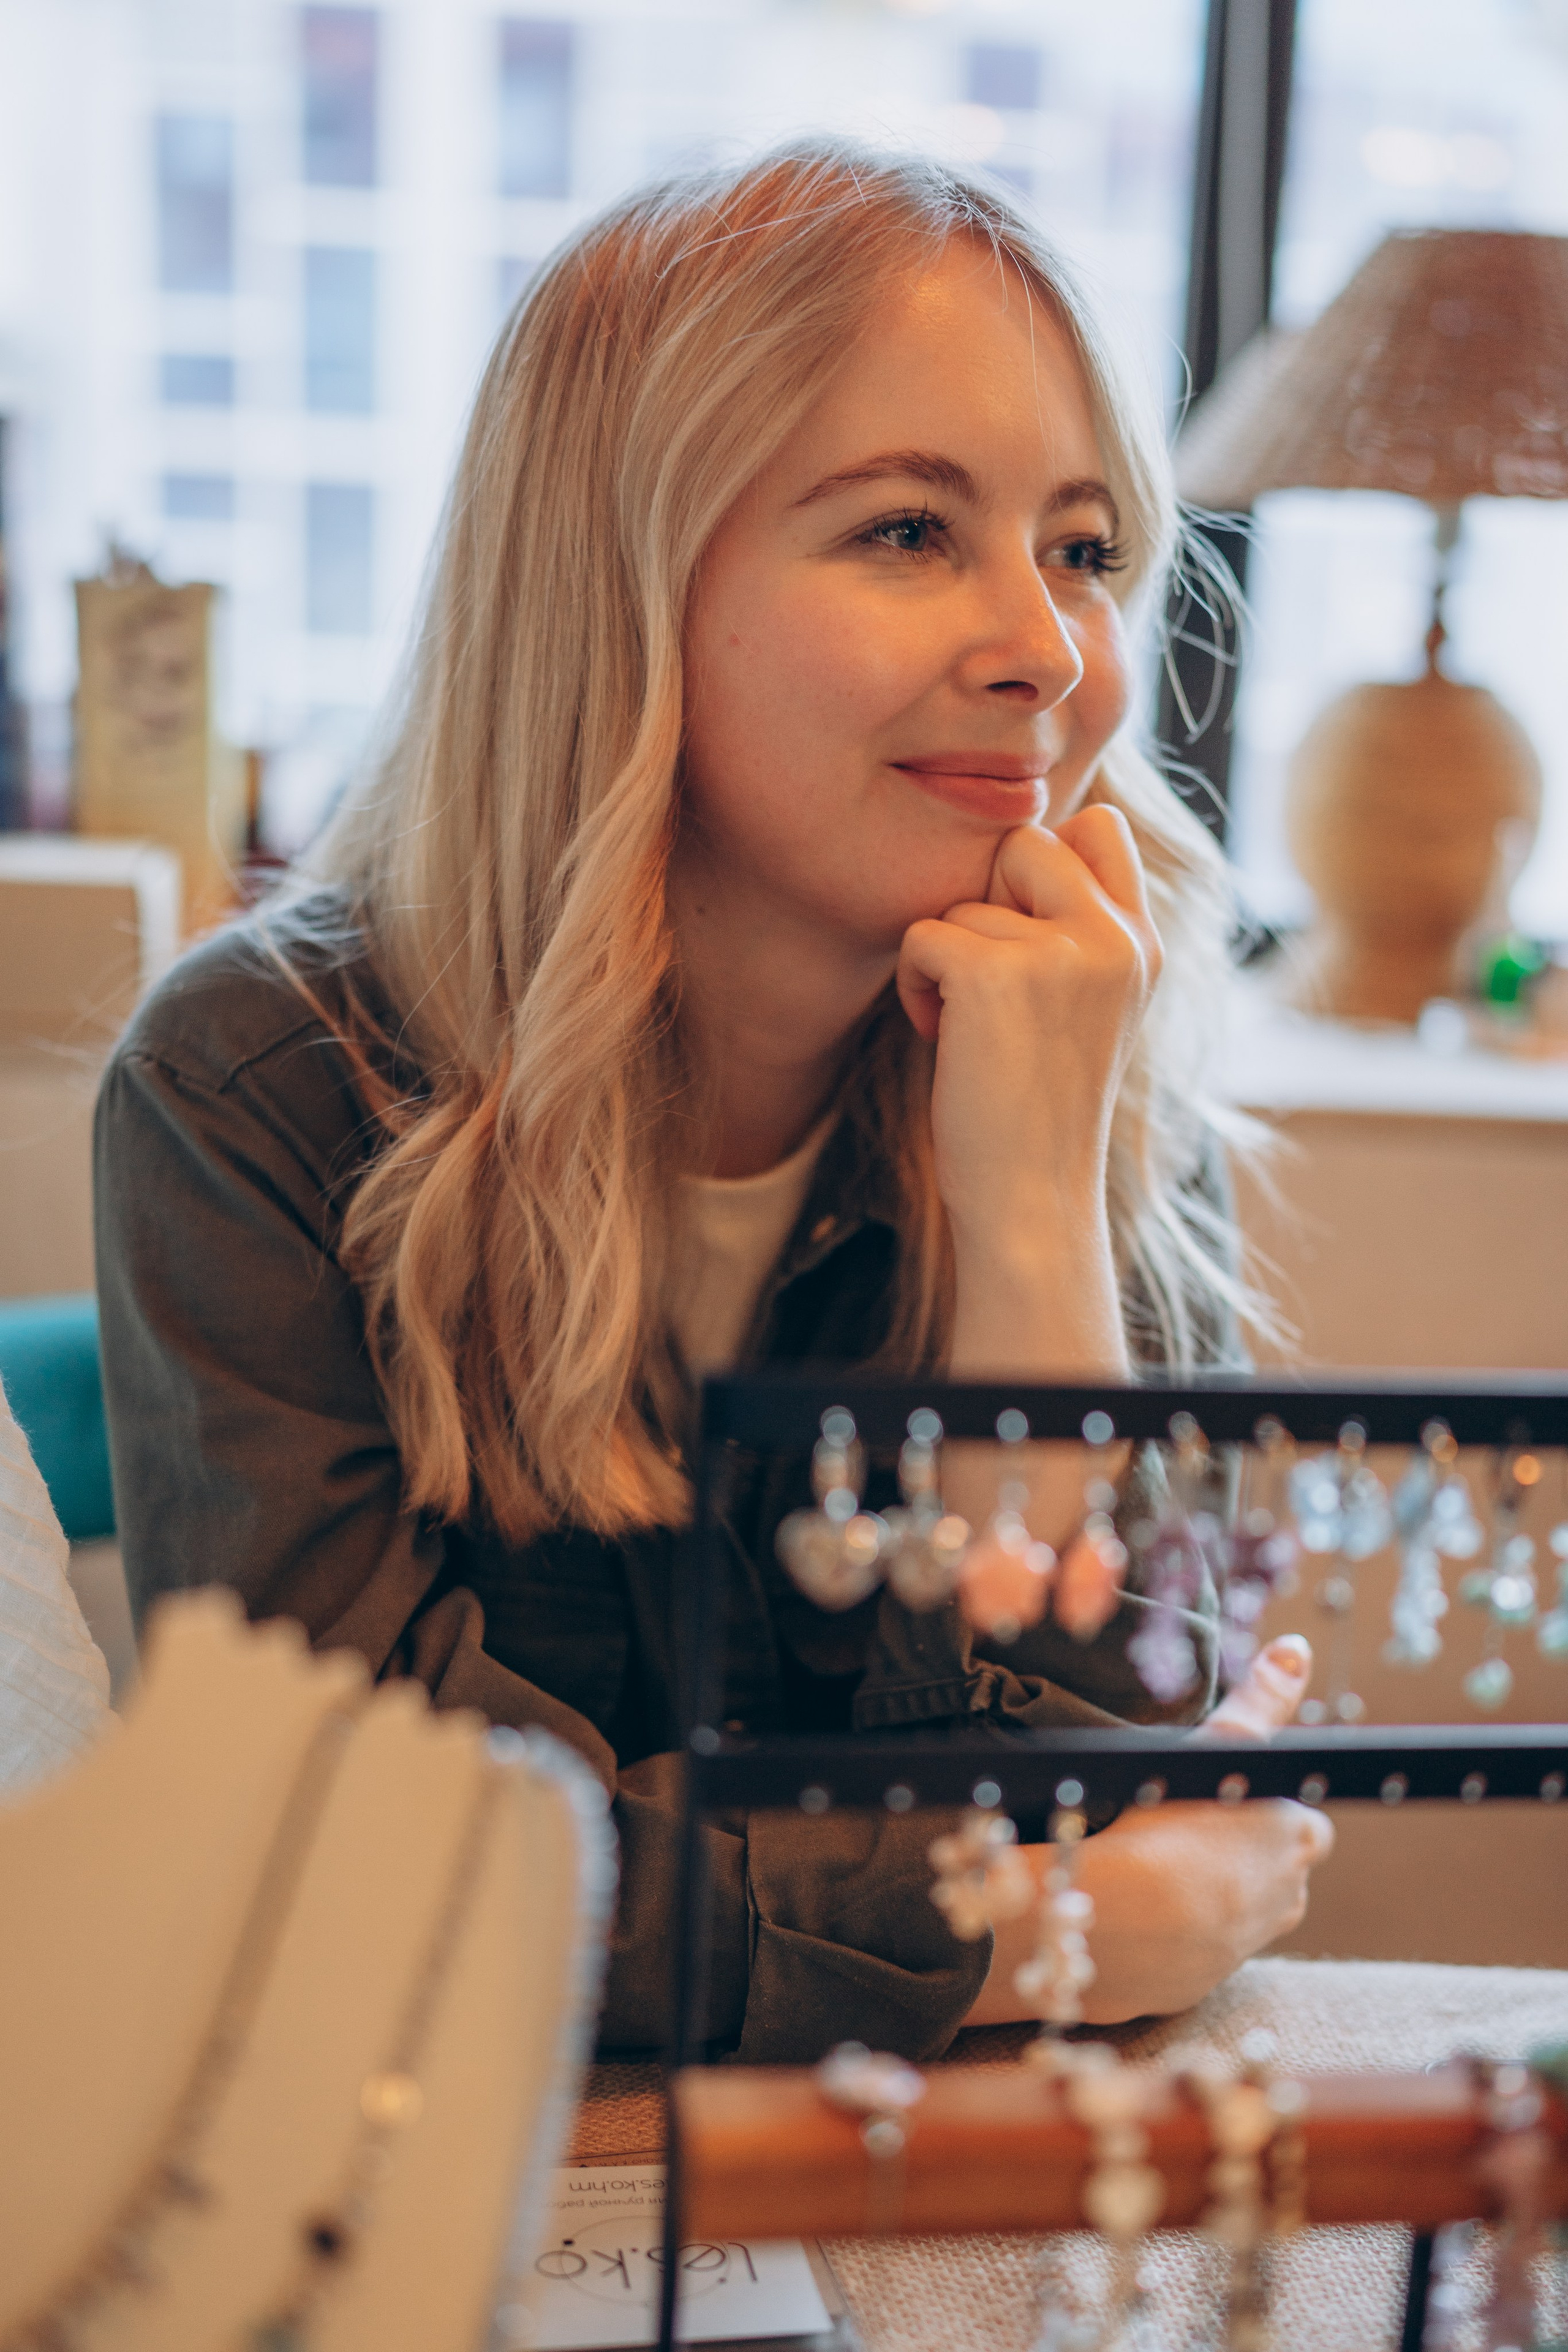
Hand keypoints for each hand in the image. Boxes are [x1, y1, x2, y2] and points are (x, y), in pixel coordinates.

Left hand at [894, 809, 1161, 1247]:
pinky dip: (917, 987)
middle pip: (1025, 839)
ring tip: (974, 1032)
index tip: (1023, 931)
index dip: (1044, 861)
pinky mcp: (993, 973)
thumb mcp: (1089, 1008)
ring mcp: (1058, 952)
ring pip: (965, 901)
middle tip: (993, 984)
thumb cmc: (1041, 1110)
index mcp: (1142, 944)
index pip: (1098, 825)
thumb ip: (1079, 932)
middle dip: (988, 902)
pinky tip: (944, 1040)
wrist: (1031, 1198)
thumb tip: (1022, 846)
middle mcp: (1114, 938)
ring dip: (948, 962)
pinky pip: (923, 936)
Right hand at [963, 1638, 1330, 2027]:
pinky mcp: (1200, 1980)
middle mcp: (1287, 1896)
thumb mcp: (1224, 1742)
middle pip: (1281, 1872)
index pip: (1303, 1822)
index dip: (1270, 1810)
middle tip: (1189, 1832)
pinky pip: (1196, 1950)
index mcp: (1296, 1838)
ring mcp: (1246, 1945)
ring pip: (1243, 1914)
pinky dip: (1177, 1933)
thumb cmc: (1179, 1818)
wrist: (1131, 1916)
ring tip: (1158, 1868)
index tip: (1226, 1801)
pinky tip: (1139, 1909)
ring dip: (1214, 1896)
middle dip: (1249, 1859)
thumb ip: (1262, 1698)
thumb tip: (1298, 1648)